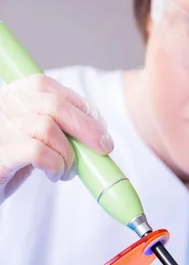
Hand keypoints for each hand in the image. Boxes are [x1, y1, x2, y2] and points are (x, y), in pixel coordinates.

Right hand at [0, 74, 113, 203]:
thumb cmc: (13, 160)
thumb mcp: (35, 135)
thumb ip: (59, 126)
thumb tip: (99, 132)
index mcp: (15, 94)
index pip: (54, 90)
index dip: (84, 109)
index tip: (101, 131)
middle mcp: (5, 105)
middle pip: (54, 105)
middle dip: (87, 128)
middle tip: (103, 149)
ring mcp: (1, 128)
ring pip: (48, 128)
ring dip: (69, 154)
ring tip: (67, 170)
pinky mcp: (1, 153)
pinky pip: (37, 152)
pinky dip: (55, 165)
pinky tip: (54, 174)